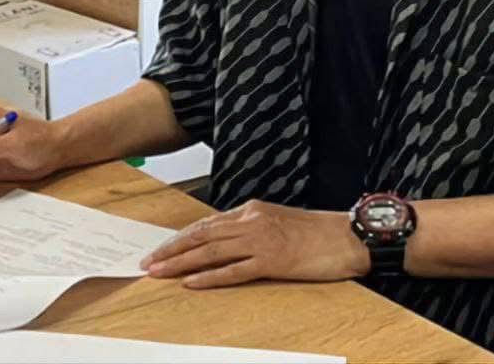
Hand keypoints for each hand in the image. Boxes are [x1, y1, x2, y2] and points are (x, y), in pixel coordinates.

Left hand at [141, 199, 370, 288]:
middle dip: (172, 250)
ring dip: (182, 262)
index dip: (181, 238)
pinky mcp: (272, 260)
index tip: (160, 249)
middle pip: (202, 236)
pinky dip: (210, 277)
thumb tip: (225, 243)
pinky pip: (234, 270)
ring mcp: (261, 240)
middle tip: (148, 262)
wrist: (346, 236)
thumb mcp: (277, 222)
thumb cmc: (315, 232)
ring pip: (212, 251)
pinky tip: (192, 283)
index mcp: (252, 210)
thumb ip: (252, 229)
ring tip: (159, 272)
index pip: (207, 224)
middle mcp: (252, 220)